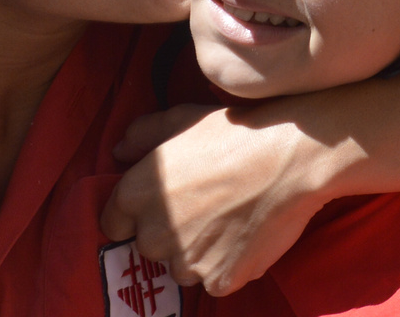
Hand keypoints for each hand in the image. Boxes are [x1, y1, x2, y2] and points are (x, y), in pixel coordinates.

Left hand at [100, 104, 332, 295]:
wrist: (286, 159)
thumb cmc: (231, 134)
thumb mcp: (177, 119)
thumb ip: (140, 135)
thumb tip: (120, 151)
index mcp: (134, 195)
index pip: (114, 224)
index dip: (134, 216)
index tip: (157, 208)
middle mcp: (153, 235)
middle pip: (150, 248)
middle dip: (169, 233)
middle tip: (202, 207)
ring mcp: (186, 262)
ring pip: (183, 267)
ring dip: (197, 252)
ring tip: (226, 219)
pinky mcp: (219, 280)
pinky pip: (215, 280)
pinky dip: (227, 265)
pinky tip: (244, 234)